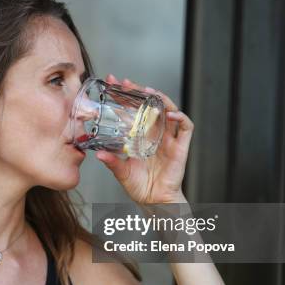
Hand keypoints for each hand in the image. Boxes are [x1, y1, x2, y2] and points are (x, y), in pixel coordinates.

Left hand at [95, 74, 192, 203]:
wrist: (154, 201)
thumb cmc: (139, 186)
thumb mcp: (121, 171)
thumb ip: (112, 161)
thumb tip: (98, 154)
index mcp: (140, 136)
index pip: (133, 110)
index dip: (125, 96)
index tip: (114, 84)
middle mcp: (155, 134)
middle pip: (151, 105)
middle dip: (140, 92)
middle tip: (127, 83)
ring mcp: (169, 139)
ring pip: (169, 110)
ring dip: (161, 99)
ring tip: (149, 92)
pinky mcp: (181, 146)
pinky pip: (185, 127)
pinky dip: (180, 117)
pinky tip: (170, 113)